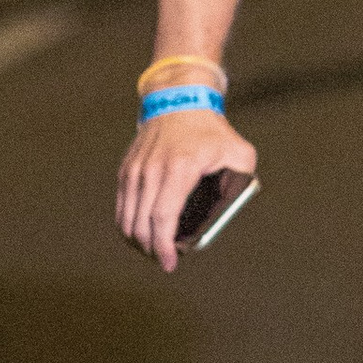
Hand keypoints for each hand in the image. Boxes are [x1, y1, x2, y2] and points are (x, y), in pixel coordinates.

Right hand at [117, 101, 259, 272]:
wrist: (181, 99)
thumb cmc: (213, 131)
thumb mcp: (240, 154)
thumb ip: (241, 185)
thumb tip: (230, 216)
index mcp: (181, 168)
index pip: (163, 217)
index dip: (164, 246)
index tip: (170, 263)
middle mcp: (152, 169)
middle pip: (141, 223)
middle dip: (151, 249)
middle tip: (166, 260)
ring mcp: (136, 169)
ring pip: (126, 218)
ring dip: (137, 241)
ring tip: (154, 250)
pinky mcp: (127, 169)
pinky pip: (122, 206)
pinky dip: (128, 225)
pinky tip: (141, 234)